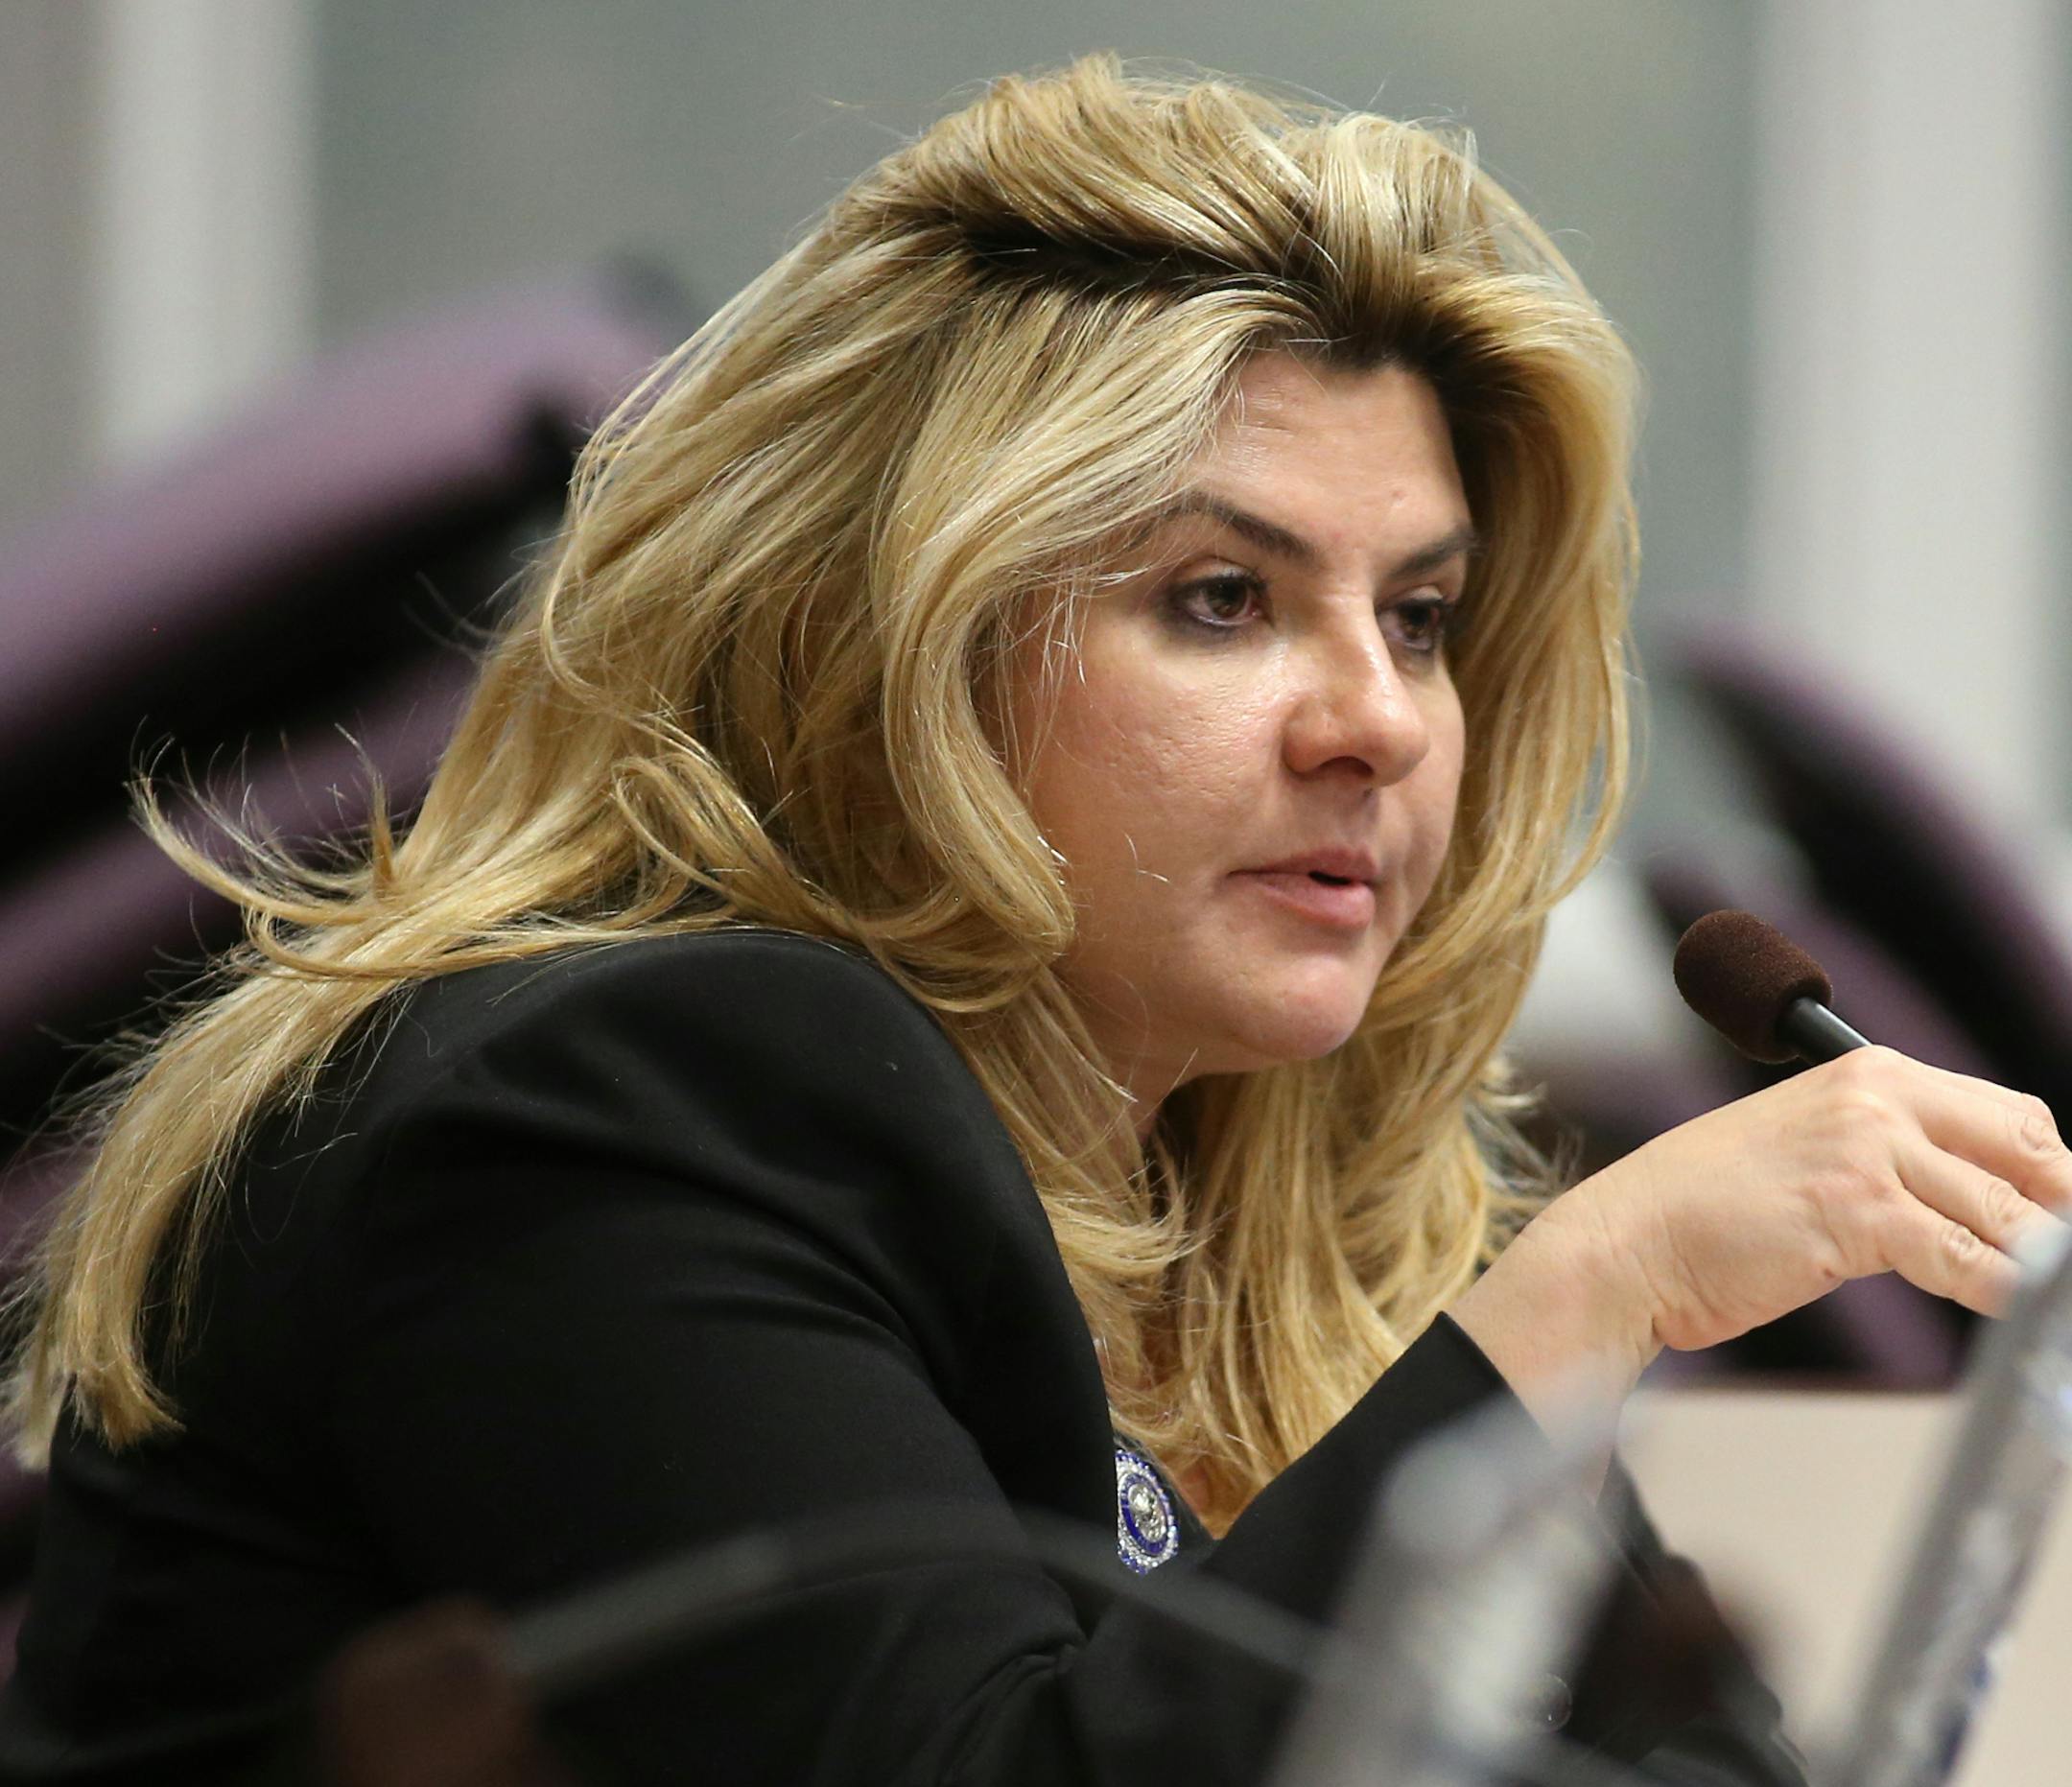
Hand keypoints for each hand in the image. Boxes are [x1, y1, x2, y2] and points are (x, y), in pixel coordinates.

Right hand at [1451, 1047, 2071, 1425]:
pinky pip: (1969, 1260)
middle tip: (2061, 1259)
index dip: (2052, 1173)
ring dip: (2040, 1261)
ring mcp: (1868, 1152)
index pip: (2011, 1115)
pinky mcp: (1858, 1214)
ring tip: (2049, 1295)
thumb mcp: (1805, 1150)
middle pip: (2027, 1154)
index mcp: (1868, 1073)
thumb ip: (1885, 1155)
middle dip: (2060, 1213)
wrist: (1626, 1242)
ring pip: (2006, 1213)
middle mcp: (1877, 1100)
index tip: (2060, 1218)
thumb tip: (1975, 1200)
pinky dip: (2006, 1292)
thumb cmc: (1700, 1208)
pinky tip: (2015, 1311)